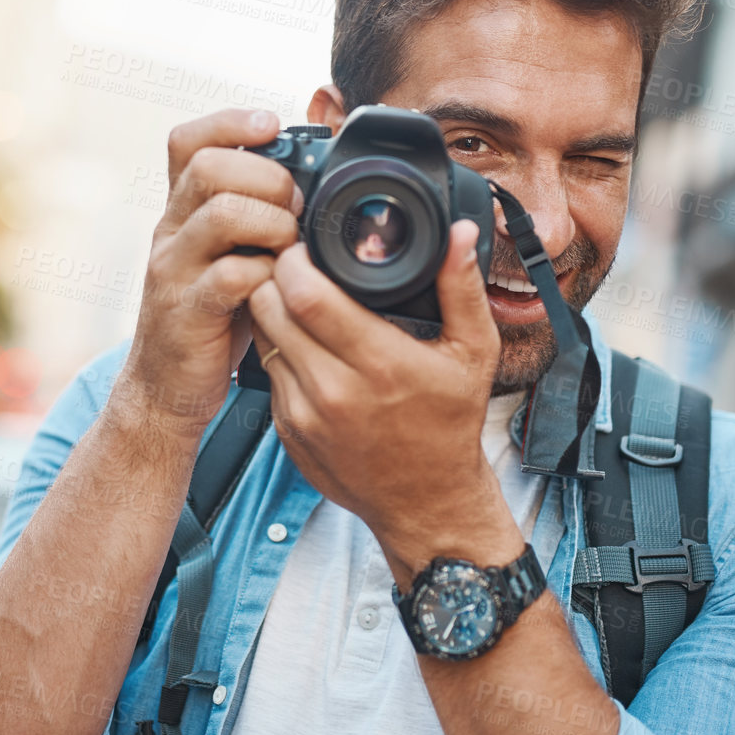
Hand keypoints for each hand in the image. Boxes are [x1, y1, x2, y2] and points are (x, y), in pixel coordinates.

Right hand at [119, 109, 302, 431]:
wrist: (166, 389)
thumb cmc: (214, 317)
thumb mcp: (230, 255)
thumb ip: (257, 217)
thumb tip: (317, 179)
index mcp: (181, 211)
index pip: (188, 141)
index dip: (230, 121)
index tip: (272, 126)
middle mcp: (170, 231)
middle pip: (208, 166)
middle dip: (267, 176)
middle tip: (296, 206)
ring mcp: (174, 271)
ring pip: (220, 214)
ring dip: (272, 221)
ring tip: (291, 245)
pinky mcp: (186, 313)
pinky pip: (230, 276)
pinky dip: (266, 275)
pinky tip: (279, 286)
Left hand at [247, 220, 523, 583]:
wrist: (426, 502)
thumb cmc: (449, 425)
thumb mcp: (474, 353)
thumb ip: (462, 289)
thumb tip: (458, 231)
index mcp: (379, 364)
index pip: (305, 294)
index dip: (295, 259)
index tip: (307, 246)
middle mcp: (333, 390)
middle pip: (269, 307)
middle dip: (275, 276)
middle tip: (295, 265)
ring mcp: (303, 413)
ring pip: (261, 336)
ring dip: (270, 310)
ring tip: (297, 298)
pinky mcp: (286, 429)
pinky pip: (266, 370)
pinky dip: (277, 348)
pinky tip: (302, 341)